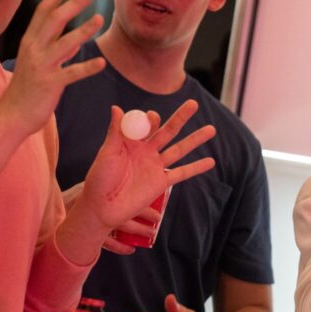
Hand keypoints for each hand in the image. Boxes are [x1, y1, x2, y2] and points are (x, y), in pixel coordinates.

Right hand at [0, 0, 106, 134]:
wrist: (11, 115)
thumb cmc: (26, 90)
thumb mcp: (38, 65)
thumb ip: (57, 53)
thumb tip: (77, 44)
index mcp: (29, 42)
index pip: (44, 11)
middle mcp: (34, 49)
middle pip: (55, 19)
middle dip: (74, 2)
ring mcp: (42, 66)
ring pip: (65, 43)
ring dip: (84, 29)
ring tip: (100, 18)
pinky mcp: (50, 84)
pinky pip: (72, 73)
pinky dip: (87, 67)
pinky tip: (101, 62)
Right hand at [63, 182, 155, 255]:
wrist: (52, 212)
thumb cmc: (75, 199)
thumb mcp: (91, 186)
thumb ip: (108, 186)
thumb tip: (133, 183)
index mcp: (103, 194)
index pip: (128, 197)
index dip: (144, 205)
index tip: (157, 210)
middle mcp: (101, 208)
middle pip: (128, 213)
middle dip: (144, 218)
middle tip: (157, 221)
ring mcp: (95, 222)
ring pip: (120, 228)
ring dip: (136, 233)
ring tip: (149, 236)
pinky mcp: (89, 233)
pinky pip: (106, 243)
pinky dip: (119, 247)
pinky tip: (130, 250)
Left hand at [75, 100, 215, 233]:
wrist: (102, 207)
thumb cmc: (99, 179)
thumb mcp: (106, 153)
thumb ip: (115, 132)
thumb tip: (117, 108)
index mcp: (131, 142)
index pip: (147, 124)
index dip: (151, 119)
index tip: (151, 117)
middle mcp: (146, 151)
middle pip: (168, 131)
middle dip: (181, 118)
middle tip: (194, 104)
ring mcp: (155, 166)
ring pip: (179, 149)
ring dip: (195, 139)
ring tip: (212, 129)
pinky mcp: (161, 183)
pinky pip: (182, 173)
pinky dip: (197, 167)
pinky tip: (211, 162)